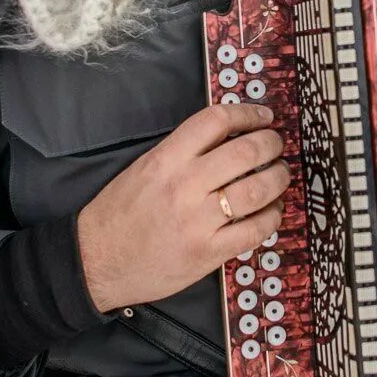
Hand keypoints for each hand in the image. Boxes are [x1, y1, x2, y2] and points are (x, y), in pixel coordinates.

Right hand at [75, 102, 291, 312]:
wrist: (96, 262)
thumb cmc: (118, 214)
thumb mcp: (143, 168)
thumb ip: (182, 152)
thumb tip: (229, 136)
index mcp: (165, 160)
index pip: (215, 121)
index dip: (248, 113)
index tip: (263, 116)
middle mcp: (184, 186)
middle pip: (245, 152)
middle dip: (271, 144)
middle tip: (277, 146)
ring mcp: (198, 221)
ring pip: (257, 190)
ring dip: (278, 178)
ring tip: (280, 175)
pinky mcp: (208, 253)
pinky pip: (254, 230)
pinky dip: (272, 217)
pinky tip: (272, 211)